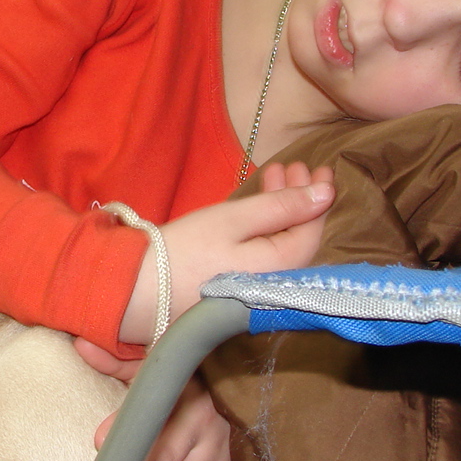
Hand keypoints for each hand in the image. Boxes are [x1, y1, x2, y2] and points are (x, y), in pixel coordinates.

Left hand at [74, 338, 232, 460]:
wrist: (251, 372)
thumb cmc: (196, 368)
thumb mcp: (162, 358)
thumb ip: (120, 359)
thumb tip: (81, 345)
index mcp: (185, 396)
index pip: (155, 416)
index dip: (128, 430)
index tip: (99, 442)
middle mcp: (203, 429)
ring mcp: (217, 455)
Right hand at [117, 161, 333, 346]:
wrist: (134, 292)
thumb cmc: (183, 251)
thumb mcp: (232, 219)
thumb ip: (281, 206)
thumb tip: (326, 194)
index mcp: (281, 270)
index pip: (313, 231)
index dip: (318, 198)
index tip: (320, 168)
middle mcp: (276, 287)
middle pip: (298, 239)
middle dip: (298, 199)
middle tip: (293, 166)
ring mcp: (256, 294)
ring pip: (281, 246)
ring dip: (281, 210)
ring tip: (273, 177)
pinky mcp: (237, 294)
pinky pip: (265, 258)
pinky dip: (266, 230)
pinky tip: (257, 210)